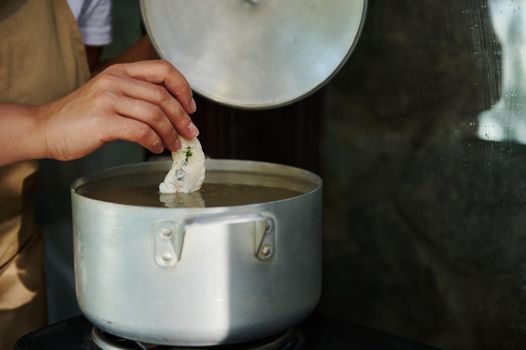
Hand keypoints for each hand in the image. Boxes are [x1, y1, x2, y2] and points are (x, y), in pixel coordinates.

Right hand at [36, 60, 198, 160]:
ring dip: (171, 133)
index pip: (163, 69)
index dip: (183, 87)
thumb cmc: (81, 117)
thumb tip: (173, 114)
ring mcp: (107, 100)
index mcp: (120, 71)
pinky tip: (156, 148)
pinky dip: (155, 141)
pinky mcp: (102, 121)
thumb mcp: (109, 94)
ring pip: (155, 114)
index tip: (191, 107)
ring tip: (175, 145)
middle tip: (191, 133)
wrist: (45, 128)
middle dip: (182, 117)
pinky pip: (141, 131)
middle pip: (163, 95)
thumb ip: (137, 96)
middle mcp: (115, 81)